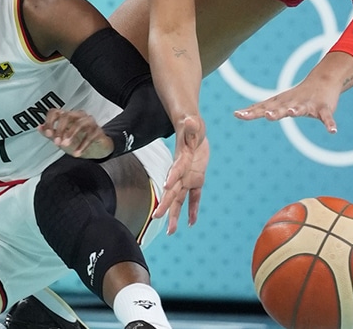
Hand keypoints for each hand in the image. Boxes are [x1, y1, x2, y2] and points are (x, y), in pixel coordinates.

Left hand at [39, 109, 112, 158]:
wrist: (96, 148)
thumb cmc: (78, 140)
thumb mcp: (61, 138)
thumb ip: (50, 133)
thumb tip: (39, 127)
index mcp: (67, 116)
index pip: (55, 111)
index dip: (50, 122)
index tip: (48, 134)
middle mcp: (78, 116)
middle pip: (67, 116)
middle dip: (60, 129)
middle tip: (57, 142)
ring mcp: (89, 122)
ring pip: (79, 123)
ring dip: (70, 135)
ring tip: (65, 146)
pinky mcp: (98, 131)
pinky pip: (90, 136)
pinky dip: (82, 145)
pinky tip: (77, 153)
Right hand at [153, 116, 207, 233]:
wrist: (191, 130)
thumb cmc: (190, 125)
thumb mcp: (191, 124)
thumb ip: (191, 125)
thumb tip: (190, 120)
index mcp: (182, 158)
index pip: (177, 168)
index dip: (172, 176)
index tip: (166, 186)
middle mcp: (182, 171)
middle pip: (173, 189)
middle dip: (166, 203)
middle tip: (157, 217)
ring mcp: (188, 177)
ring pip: (180, 199)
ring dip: (176, 214)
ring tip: (171, 231)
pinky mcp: (196, 179)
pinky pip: (195, 197)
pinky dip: (193, 209)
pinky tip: (191, 223)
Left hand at [234, 78, 339, 133]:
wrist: (323, 80)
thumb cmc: (296, 95)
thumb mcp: (277, 101)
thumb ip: (259, 108)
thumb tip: (236, 113)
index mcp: (280, 103)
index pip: (262, 108)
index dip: (251, 112)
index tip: (237, 114)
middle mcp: (291, 103)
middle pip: (280, 108)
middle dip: (274, 112)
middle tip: (267, 115)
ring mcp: (307, 105)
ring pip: (301, 108)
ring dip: (297, 110)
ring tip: (293, 113)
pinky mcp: (323, 108)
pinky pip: (326, 118)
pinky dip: (330, 124)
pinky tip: (333, 131)